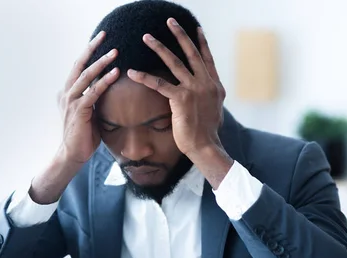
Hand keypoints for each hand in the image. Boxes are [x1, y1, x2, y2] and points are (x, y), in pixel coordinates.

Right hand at [29, 32, 119, 203]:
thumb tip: (106, 89)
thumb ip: (94, 99)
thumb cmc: (83, 135)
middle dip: (92, 49)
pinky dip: (104, 82)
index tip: (100, 39)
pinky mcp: (79, 111)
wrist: (72, 154)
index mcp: (68, 92)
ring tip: (114, 52)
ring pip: (86, 76)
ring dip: (100, 63)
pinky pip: (93, 93)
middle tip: (104, 35)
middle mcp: (67, 93)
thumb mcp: (89, 112)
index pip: (78, 67)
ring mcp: (71, 102)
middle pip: (79, 65)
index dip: (88, 52)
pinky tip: (115, 73)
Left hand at [127, 18, 225, 156]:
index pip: (207, 58)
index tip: (196, 28)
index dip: (201, 43)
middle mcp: (206, 83)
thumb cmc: (207, 132)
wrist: (205, 146)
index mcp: (214, 85)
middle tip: (170, 21)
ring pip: (174, 63)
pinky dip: (144, 77)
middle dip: (180, 35)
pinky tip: (132, 72)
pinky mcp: (180, 99)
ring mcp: (194, 90)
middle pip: (191, 53)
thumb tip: (208, 93)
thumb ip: (209, 96)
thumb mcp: (214, 109)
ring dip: (159, 48)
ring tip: (146, 37)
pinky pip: (159, 84)